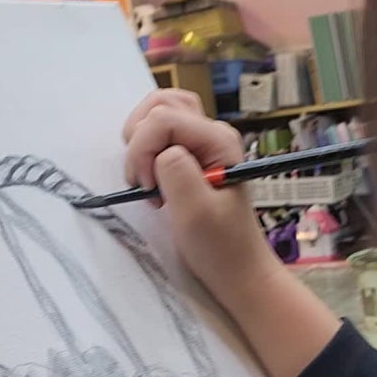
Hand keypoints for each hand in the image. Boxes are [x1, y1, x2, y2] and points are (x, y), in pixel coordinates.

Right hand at [123, 90, 278, 313]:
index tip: (149, 189)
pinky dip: (145, 151)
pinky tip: (152, 180)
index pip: (162, 118)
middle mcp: (211, 133)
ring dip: (140, 143)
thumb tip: (160, 152)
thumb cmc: (220, 247)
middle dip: (139, 142)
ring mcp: (201, 143)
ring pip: (157, 113)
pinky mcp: (191, 156)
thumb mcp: (195, 212)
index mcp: (218, 140)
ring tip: (148, 179)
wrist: (237, 271)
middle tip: (147, 182)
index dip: (143, 150)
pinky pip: (159, 134)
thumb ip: (175, 172)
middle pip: (159, 105)